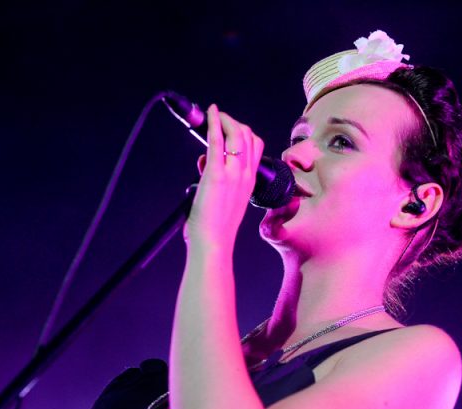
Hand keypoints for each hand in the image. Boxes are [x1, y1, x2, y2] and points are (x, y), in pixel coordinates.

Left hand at [183, 104, 263, 252]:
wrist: (214, 242)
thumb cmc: (216, 226)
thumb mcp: (226, 199)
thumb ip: (220, 178)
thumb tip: (205, 160)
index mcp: (251, 180)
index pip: (256, 146)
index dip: (244, 133)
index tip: (229, 129)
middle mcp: (246, 174)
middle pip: (248, 136)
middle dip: (233, 122)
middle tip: (220, 119)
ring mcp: (233, 174)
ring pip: (236, 135)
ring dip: (225, 120)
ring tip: (213, 114)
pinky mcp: (217, 175)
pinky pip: (217, 141)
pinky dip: (214, 123)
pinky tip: (210, 113)